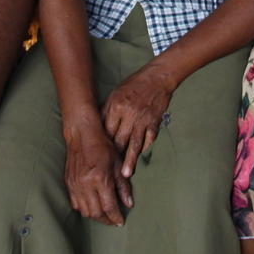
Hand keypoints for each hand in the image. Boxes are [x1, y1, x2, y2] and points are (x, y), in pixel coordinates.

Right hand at [64, 118, 130, 225]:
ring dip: (96, 216)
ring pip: (85, 211)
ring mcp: (75, 185)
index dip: (116, 217)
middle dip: (106, 220)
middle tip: (114, 220)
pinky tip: (92, 206)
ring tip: (104, 215)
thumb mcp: (118, 163)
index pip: (109, 206)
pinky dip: (84, 209)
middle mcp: (86, 184)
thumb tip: (129, 204)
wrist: (82, 134)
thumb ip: (123, 186)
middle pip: (96, 213)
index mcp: (100, 178)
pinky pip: (75, 204)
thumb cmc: (103, 146)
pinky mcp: (68, 183)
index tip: (121, 221)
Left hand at [100, 64, 173, 179]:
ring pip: (134, 143)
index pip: (106, 130)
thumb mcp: (115, 94)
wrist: (157, 78)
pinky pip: (148, 139)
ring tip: (126, 175)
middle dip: (114, 158)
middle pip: (119, 140)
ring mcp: (143, 119)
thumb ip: (106, 111)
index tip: (98, 159)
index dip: (102, 146)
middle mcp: (129, 114)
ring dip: (130, 160)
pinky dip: (144, 148)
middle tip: (109, 172)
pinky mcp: (154, 122)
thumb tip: (96, 128)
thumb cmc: (133, 85)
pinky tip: (139, 157)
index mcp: (116, 106)